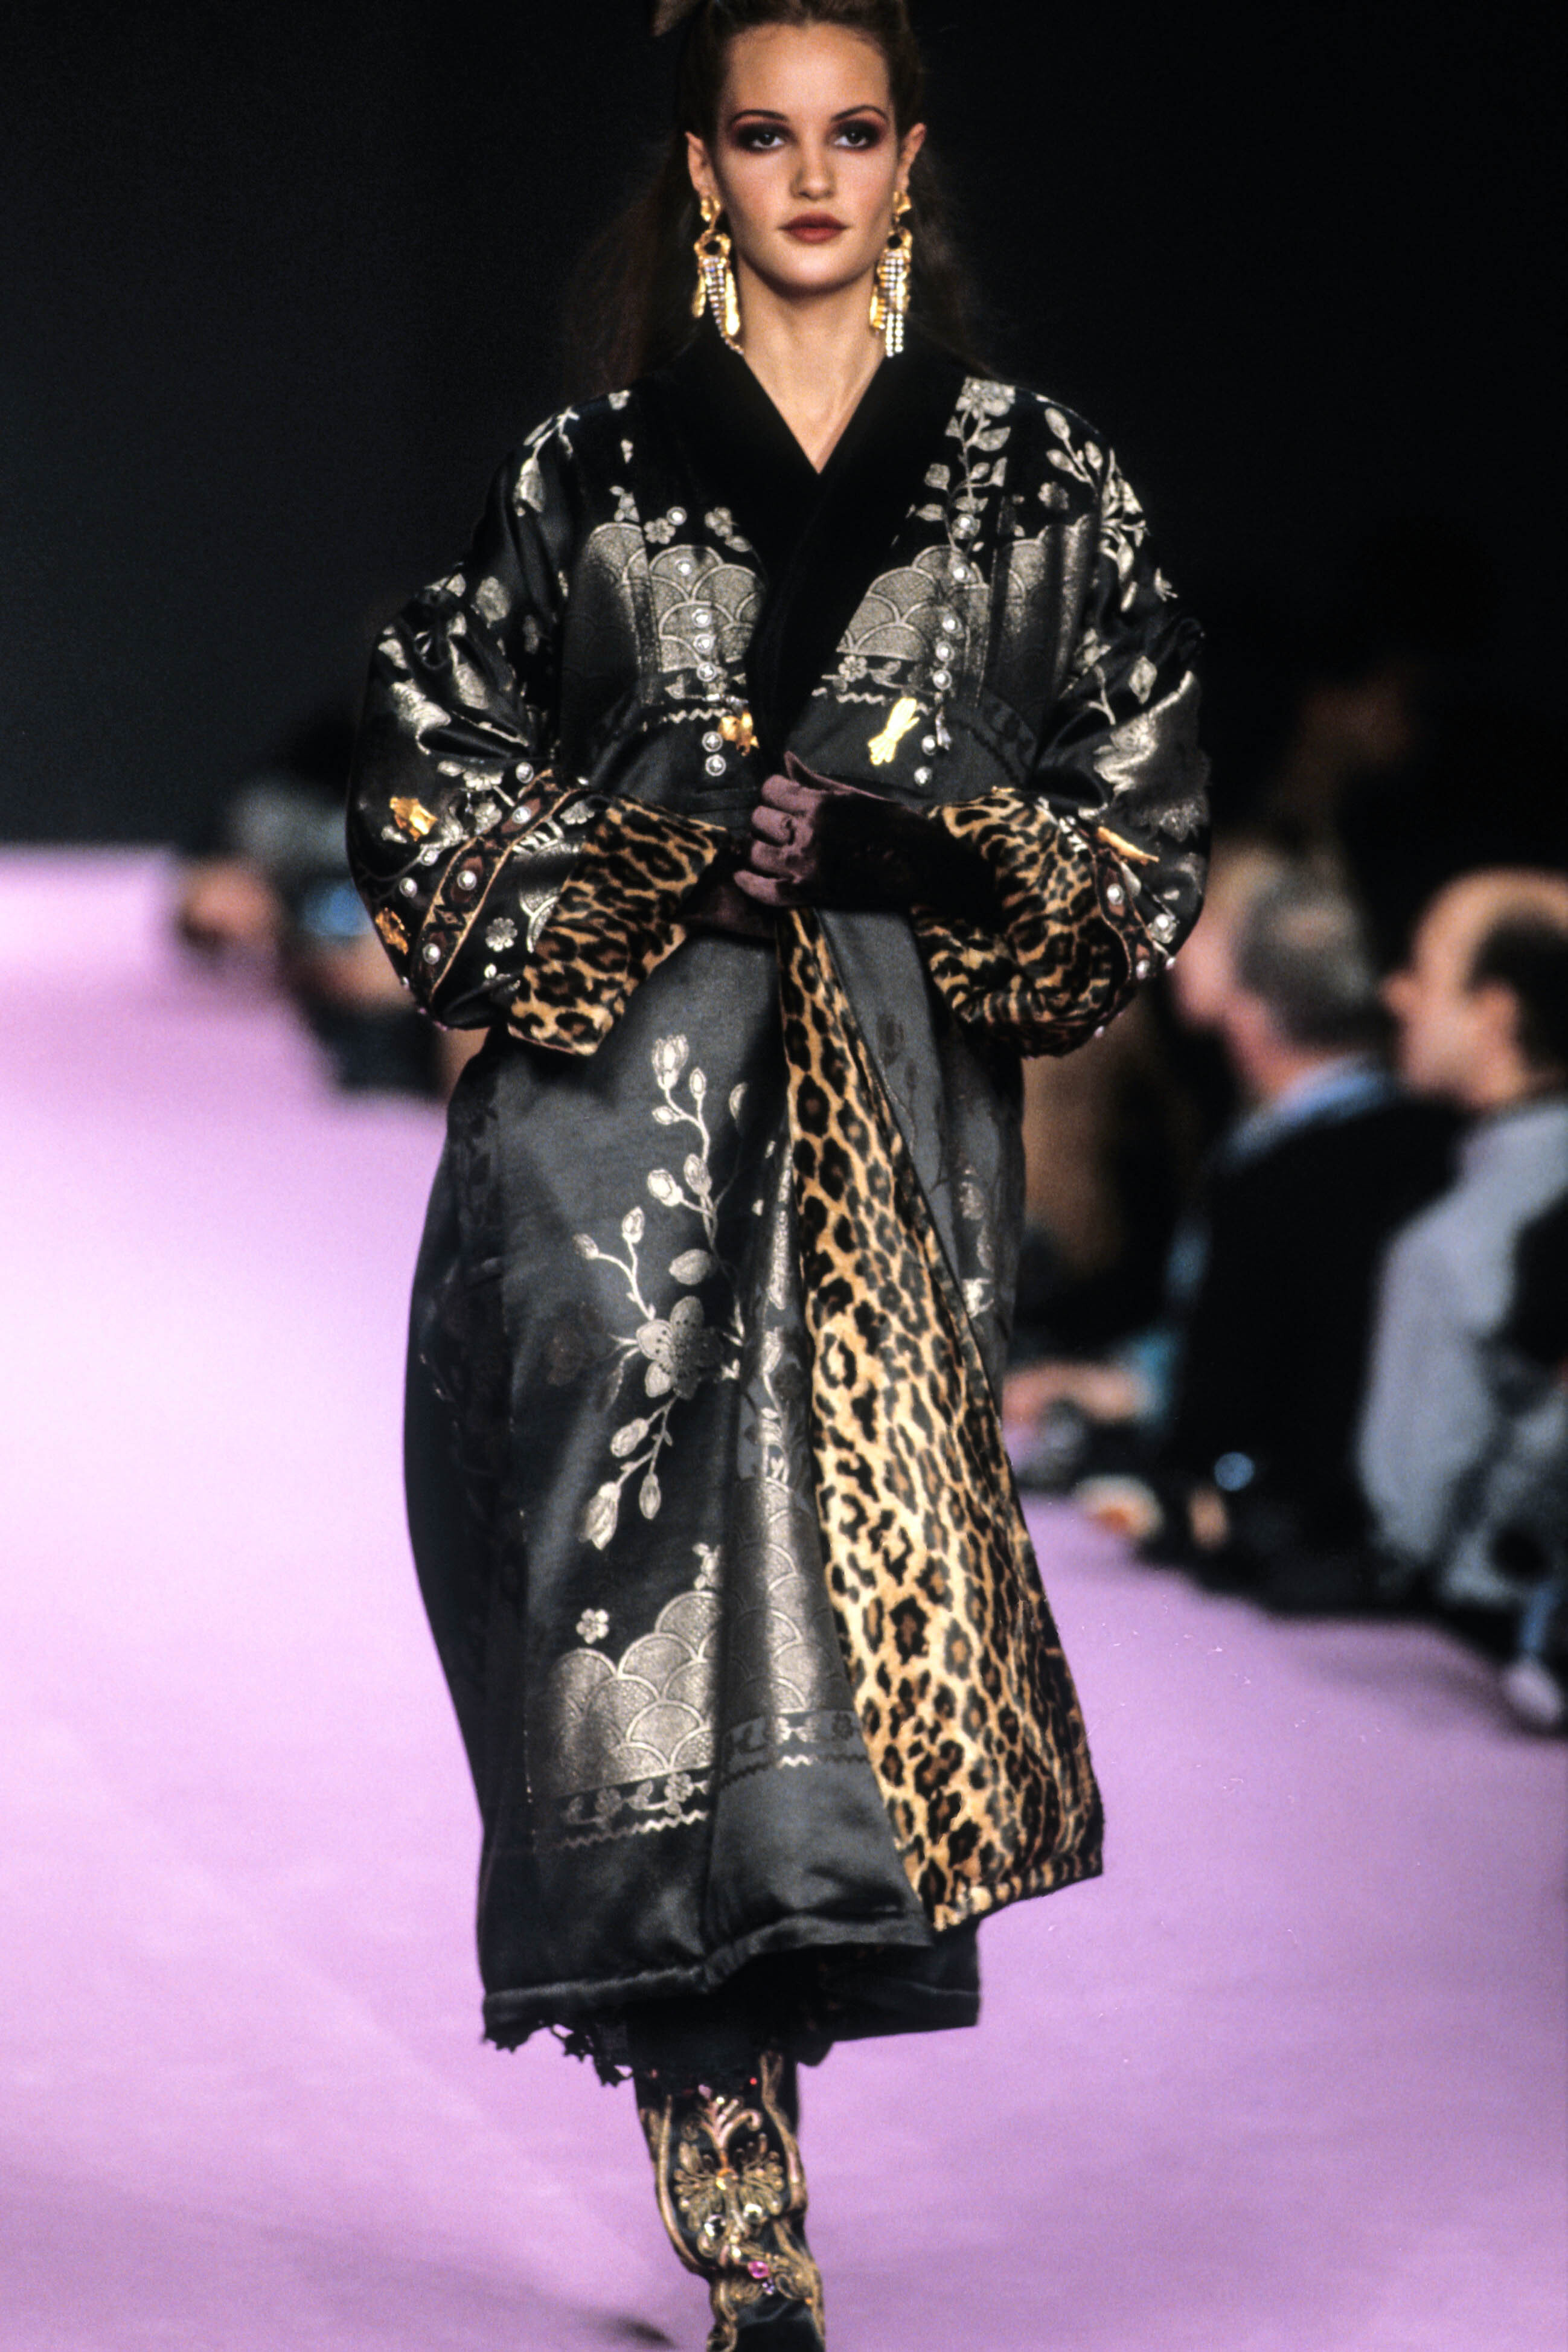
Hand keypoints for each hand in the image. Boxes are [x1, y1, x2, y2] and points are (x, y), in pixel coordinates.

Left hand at [732, 753, 998, 921]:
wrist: (924, 868)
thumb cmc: (899, 828)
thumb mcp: (860, 796)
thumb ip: (817, 781)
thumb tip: (788, 759)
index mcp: (823, 805)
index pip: (771, 789)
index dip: (774, 791)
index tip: (782, 796)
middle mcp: (809, 834)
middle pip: (760, 819)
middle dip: (767, 817)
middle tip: (781, 822)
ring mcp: (807, 867)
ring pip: (756, 852)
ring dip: (760, 847)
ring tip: (773, 846)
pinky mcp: (810, 896)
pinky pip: (764, 891)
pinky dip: (749, 883)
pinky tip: (743, 876)